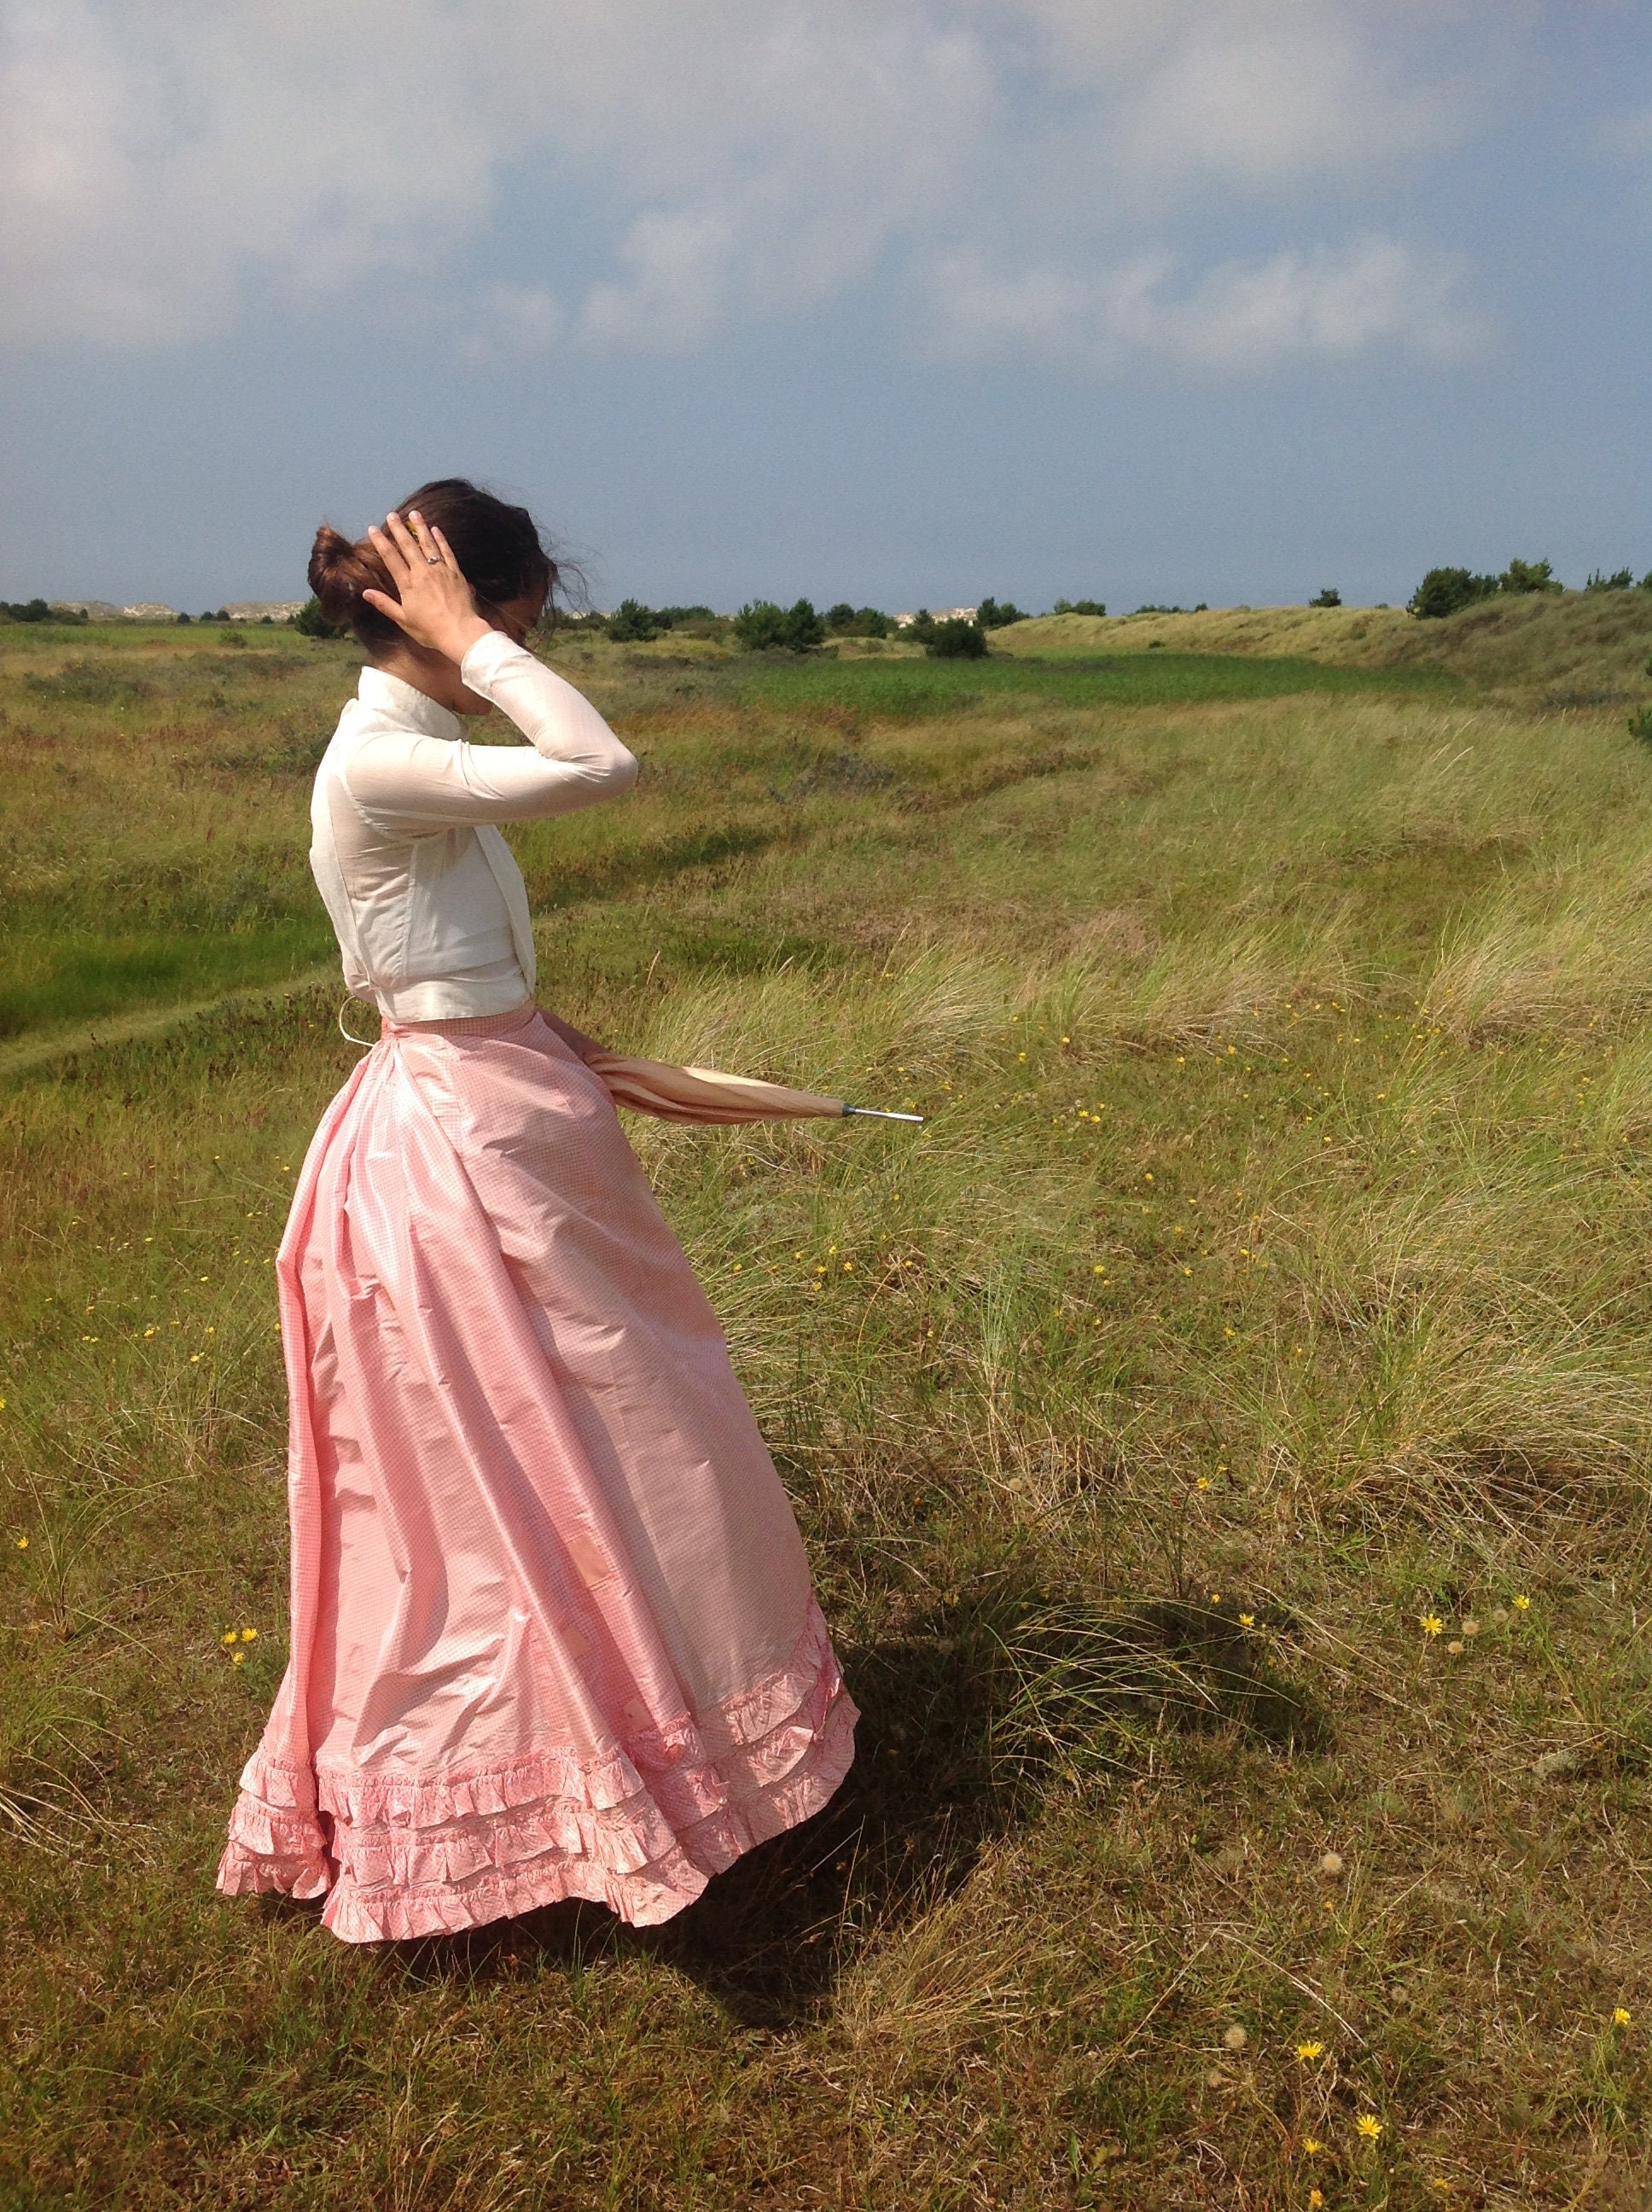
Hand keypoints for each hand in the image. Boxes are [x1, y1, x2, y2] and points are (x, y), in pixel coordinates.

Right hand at [360, 510, 490, 666]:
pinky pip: (446, 551)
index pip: (391, 557)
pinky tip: (436, 529)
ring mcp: (440, 571)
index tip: (373, 529)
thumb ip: (385, 604)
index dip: (381, 542)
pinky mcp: (456, 573)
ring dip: (420, 527)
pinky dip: (441, 539)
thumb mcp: (403, 620)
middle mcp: (423, 573)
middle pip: (408, 545)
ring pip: (428, 543)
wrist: (460, 632)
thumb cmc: (430, 630)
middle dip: (398, 528)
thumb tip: (366, 593)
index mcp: (408, 584)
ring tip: (414, 513)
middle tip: (391, 514)